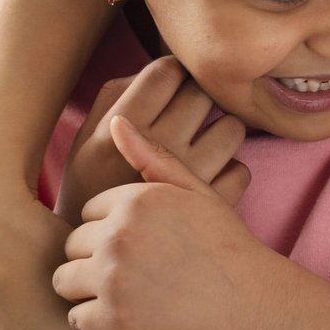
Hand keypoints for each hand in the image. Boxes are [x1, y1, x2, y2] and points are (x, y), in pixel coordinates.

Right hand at [55, 56, 248, 225]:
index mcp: (122, 125)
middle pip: (204, 93)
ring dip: (220, 134)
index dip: (173, 75)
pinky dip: (229, 173)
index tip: (170, 90)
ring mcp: (190, 178)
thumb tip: (164, 68)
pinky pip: (242, 169)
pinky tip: (206, 182)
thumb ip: (117, 96)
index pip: (168, 70)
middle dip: (198, 100)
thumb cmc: (92, 189)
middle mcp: (158, 146)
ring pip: (232, 128)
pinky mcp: (212, 207)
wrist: (95, 261)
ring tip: (199, 149)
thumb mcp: (86, 139)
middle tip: (185, 119)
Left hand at [55, 57, 250, 329]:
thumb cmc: (228, 248)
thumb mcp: (198, 194)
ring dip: (88, 290)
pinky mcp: (113, 319)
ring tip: (126, 294)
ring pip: (65, 280)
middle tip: (136, 273)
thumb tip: (116, 121)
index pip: (91, 211)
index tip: (143, 245)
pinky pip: (77, 318)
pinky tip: (129, 317)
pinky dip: (97, 323)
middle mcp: (120, 234)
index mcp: (137, 199)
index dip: (114, 229)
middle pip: (72, 244)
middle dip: (96, 258)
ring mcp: (114, 277)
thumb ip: (154, 159)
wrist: (255, 306)